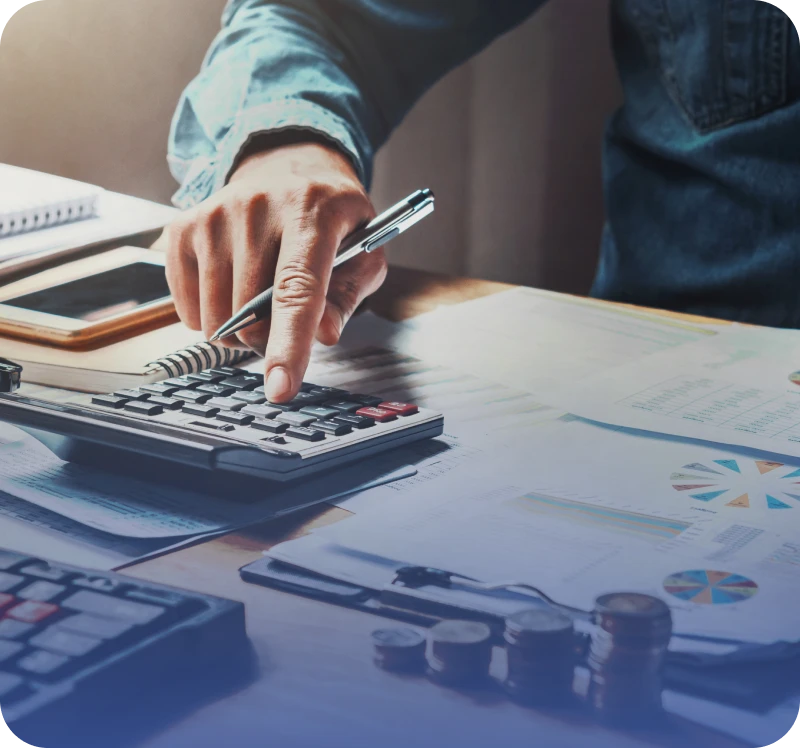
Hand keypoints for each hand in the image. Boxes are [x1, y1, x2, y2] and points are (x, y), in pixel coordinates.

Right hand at [157, 142, 386, 401]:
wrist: (287, 166)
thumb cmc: (331, 219)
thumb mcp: (364, 251)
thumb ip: (349, 295)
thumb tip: (324, 335)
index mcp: (312, 213)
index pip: (297, 289)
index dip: (290, 345)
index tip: (280, 388)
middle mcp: (257, 208)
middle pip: (251, 315)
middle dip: (270, 339)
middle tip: (285, 320)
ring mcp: (213, 216)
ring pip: (216, 318)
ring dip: (240, 330)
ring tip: (260, 299)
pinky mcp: (182, 228)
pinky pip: (187, 309)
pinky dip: (211, 317)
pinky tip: (231, 288)